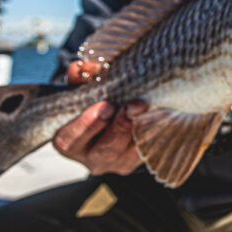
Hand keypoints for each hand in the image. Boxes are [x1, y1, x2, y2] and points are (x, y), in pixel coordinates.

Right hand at [52, 60, 146, 175]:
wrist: (114, 113)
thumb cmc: (94, 98)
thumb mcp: (83, 86)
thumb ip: (80, 77)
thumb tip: (86, 67)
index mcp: (69, 140)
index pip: (70, 139)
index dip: (87, 124)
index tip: (105, 105)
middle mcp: (91, 158)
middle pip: (105, 151)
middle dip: (120, 127)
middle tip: (133, 105)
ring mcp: (116, 163)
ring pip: (129, 154)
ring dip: (142, 128)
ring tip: (150, 107)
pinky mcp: (137, 162)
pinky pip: (148, 151)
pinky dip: (155, 132)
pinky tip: (163, 114)